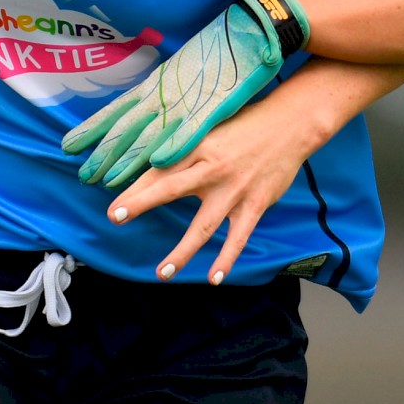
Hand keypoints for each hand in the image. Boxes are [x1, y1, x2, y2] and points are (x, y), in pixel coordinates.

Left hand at [63, 0, 309, 187]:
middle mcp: (164, 92)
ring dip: (129, 159)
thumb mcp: (181, 68)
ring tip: (107, 181)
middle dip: (105, 153)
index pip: (116, 109)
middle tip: (83, 176)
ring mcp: (186, 99)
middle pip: (126, 127)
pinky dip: (173, 146)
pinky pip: (190, 130)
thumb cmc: (218, 48)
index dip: (93, 128)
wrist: (250, 27)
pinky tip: (158, 163)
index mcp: (156, 82)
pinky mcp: (212, 105)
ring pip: (151, 134)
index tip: (69, 144)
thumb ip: (164, 88)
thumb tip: (146, 103)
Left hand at [105, 98, 317, 284]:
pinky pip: (237, 237)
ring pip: (203, 225)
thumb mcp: (212, 128)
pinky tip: (214, 279)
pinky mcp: (254, 204)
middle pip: (171, 188)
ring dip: (182, 251)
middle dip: (142, 202)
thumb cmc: (248, 124)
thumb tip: (157, 163)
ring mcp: (234, 190)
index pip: (160, 168)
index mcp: (199, 148)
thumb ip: (188, 147)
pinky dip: (226, 258)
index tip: (113, 202)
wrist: (290, 125)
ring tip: (162, 273)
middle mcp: (212, 169)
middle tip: (116, 217)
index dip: (135, 185)